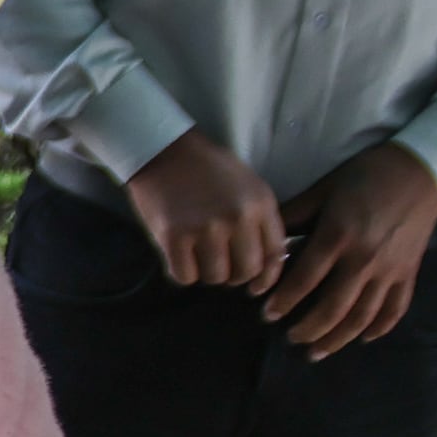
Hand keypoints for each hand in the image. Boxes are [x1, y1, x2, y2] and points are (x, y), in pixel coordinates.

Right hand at [121, 129, 282, 290]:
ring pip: (216, 277)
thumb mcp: (248, 186)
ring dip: (207, 272)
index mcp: (259, 204)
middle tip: (219, 263)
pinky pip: (185, 276)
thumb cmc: (207, 168)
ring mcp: (205, 228)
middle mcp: (237, 218)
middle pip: (245, 272)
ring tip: (198, 254)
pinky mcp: (174, 237)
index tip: (255, 286)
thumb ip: (260, 221)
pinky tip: (179, 254)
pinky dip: (182, 271)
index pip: (274, 254)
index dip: (266, 277)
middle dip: (234, 275)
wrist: (162, 150)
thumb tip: (267, 268)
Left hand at [260, 139, 436, 359]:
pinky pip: (395, 309)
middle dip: (307, 329)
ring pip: (362, 317)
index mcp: (337, 236)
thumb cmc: (364, 176)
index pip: (304, 280)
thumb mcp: (323, 189)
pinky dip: (379, 328)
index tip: (267, 315)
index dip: (283, 301)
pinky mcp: (409, 273)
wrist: (419, 171)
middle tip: (289, 337)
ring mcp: (389, 270)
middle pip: (332, 308)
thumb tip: (265, 239)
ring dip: (337, 339)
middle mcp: (364, 259)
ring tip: (316, 351)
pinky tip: (362, 338)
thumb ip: (294, 215)